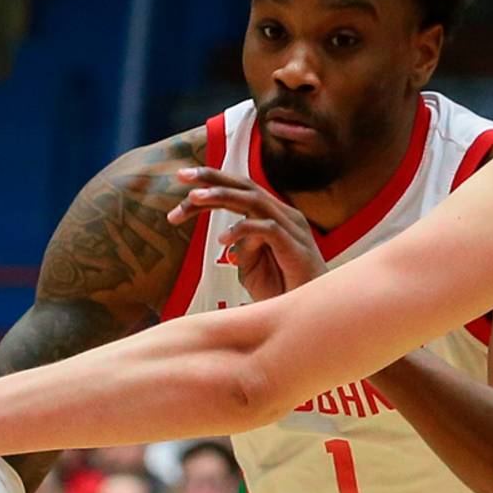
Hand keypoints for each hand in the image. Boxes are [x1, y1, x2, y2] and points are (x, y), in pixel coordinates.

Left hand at [167, 166, 328, 300]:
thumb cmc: (283, 291)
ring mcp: (293, 229)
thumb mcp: (252, 267)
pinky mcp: (296, 246)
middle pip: (245, 186)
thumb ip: (241, 248)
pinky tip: (222, 239)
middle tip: (182, 176)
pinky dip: (242, 230)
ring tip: (194, 198)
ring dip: (222, 195)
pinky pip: (267, 229)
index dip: (210, 187)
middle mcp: (284, 215)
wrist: (311, 316)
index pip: (239, 191)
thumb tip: (229, 236)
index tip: (181, 190)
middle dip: (212, 178)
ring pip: (254, 200)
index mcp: (274, 215)